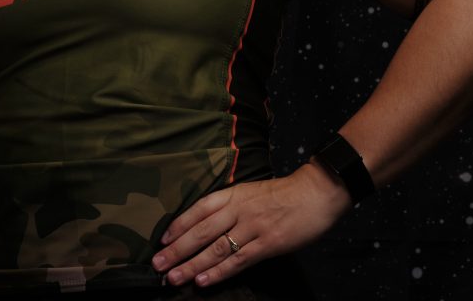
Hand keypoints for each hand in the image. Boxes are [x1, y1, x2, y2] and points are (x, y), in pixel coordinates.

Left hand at [151, 163, 350, 288]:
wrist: (314, 193)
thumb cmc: (282, 194)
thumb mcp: (251, 192)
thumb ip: (230, 205)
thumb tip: (206, 223)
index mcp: (233, 193)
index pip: (199, 209)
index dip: (179, 225)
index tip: (162, 240)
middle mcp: (238, 209)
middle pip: (201, 230)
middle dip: (177, 248)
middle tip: (158, 264)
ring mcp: (252, 226)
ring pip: (215, 247)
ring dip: (191, 264)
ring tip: (173, 277)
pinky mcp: (267, 244)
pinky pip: (238, 260)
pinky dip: (218, 272)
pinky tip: (203, 280)